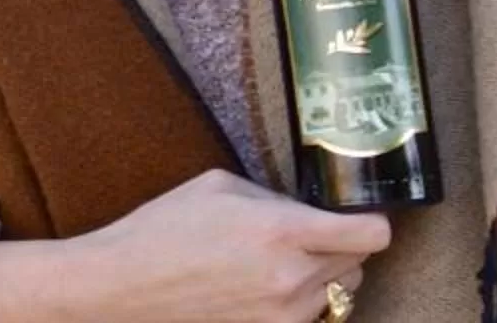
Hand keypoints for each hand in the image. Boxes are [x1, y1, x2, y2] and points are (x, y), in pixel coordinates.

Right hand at [0, 169, 387, 322]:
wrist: (125, 284)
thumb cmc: (165, 227)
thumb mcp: (220, 187)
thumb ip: (274, 199)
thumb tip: (305, 211)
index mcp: (282, 231)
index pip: (371, 235)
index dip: (371, 223)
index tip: (357, 216)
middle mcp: (292, 278)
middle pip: (359, 265)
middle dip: (342, 246)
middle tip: (310, 234)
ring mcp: (283, 315)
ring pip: (340, 294)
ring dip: (324, 276)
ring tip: (283, 261)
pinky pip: (313, 317)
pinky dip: (303, 301)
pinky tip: (270, 285)